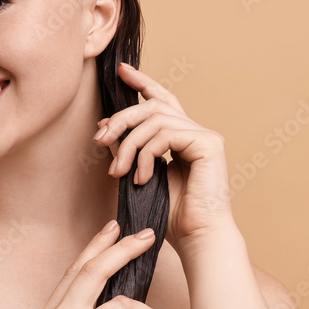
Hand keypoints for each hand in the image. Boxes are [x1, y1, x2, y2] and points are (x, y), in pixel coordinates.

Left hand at [93, 62, 237, 248]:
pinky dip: (146, 154)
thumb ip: (128, 149)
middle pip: (152, 106)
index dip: (142, 82)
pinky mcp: (209, 144)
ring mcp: (205, 136)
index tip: (121, 70)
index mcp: (182, 137)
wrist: (197, 239)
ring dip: (129, 144)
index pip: (161, 100)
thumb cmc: (171, 215)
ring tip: (119, 171)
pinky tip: (142, 177)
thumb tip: (104, 127)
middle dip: (121, 119)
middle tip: (99, 140)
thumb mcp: (139, 175)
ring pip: (155, 119)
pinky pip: (166, 134)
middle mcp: (196, 132)